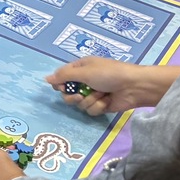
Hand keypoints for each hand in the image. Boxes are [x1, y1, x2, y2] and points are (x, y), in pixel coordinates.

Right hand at [43, 58, 179, 116]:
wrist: (133, 86)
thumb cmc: (109, 73)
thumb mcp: (85, 71)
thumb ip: (64, 76)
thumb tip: (46, 78)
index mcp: (81, 68)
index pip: (62, 77)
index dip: (60, 84)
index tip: (63, 87)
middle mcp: (85, 81)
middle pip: (68, 94)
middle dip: (74, 97)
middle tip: (80, 95)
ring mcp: (92, 94)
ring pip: (79, 104)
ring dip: (90, 100)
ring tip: (101, 95)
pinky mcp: (100, 106)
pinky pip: (90, 110)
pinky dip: (98, 106)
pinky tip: (107, 101)